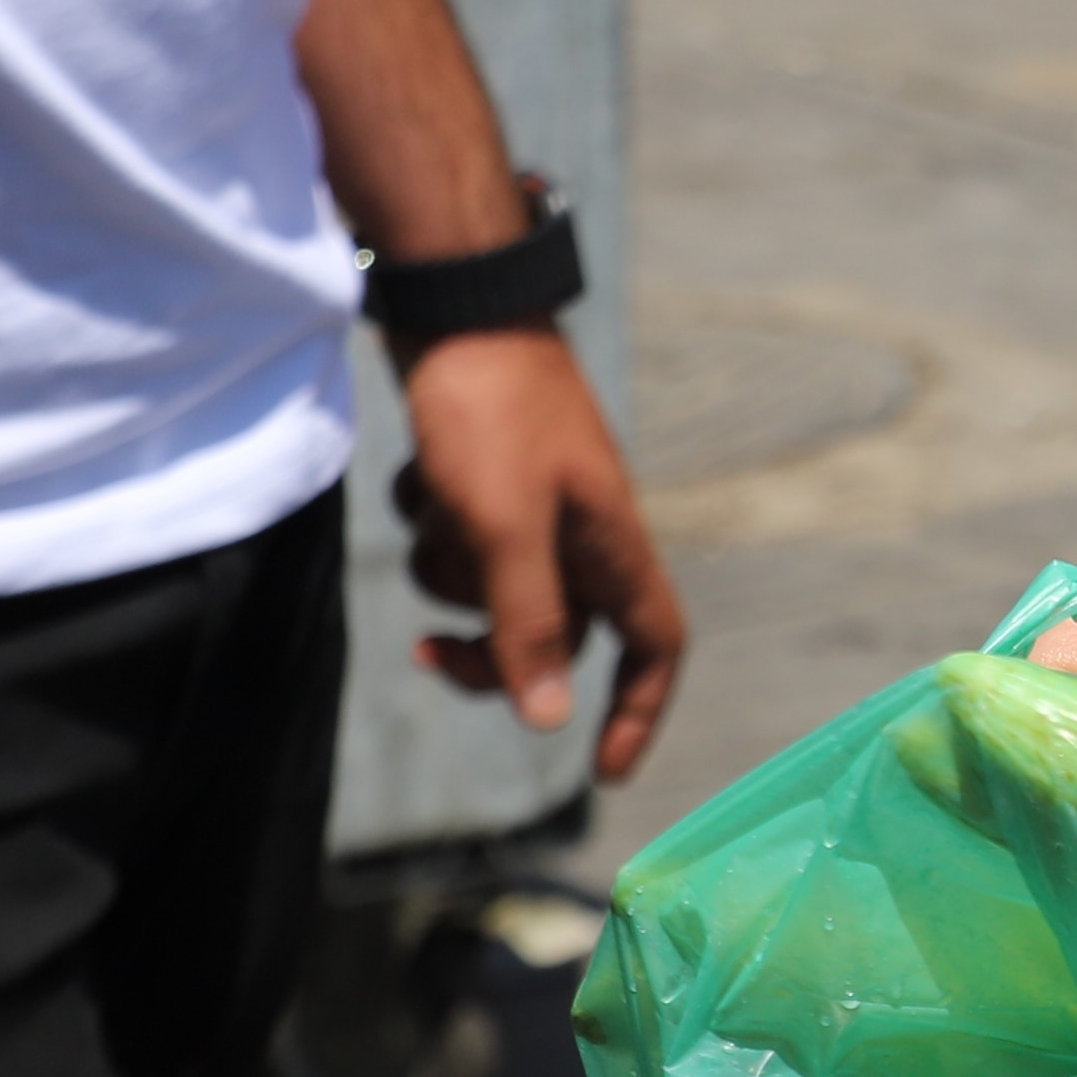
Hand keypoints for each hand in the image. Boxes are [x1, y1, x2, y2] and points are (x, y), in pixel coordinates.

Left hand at [394, 323, 688, 780]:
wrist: (457, 307)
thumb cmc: (492, 414)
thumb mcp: (504, 529)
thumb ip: (529, 626)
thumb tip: (549, 722)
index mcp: (613, 545)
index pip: (655, 648)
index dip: (636, 712)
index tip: (600, 769)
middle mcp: (585, 532)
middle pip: (555, 636)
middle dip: (491, 653)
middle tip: (430, 655)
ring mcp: (540, 505)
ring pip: (493, 587)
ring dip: (448, 568)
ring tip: (432, 504)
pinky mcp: (494, 480)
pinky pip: (460, 539)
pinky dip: (432, 522)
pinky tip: (421, 474)